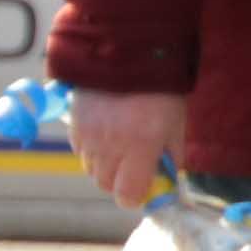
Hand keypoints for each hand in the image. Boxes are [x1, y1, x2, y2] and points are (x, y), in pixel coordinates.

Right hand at [71, 84, 185, 209]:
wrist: (128, 52)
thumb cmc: (161, 91)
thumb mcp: (176, 126)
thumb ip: (171, 158)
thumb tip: (165, 184)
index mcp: (141, 145)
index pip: (127, 194)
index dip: (135, 197)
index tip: (143, 190)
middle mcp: (110, 143)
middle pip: (106, 185)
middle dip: (120, 182)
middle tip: (134, 167)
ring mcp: (89, 134)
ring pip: (92, 169)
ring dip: (106, 166)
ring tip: (121, 145)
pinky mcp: (74, 124)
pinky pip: (81, 151)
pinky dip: (93, 150)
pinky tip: (107, 132)